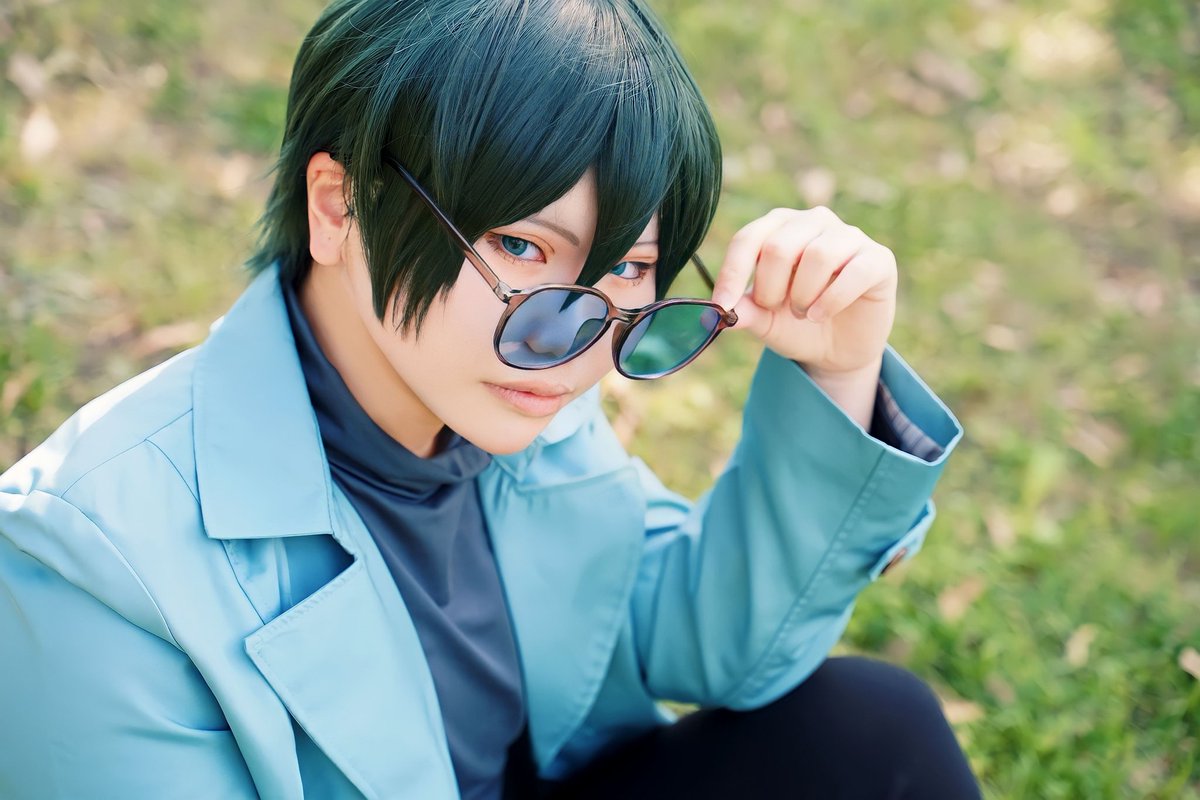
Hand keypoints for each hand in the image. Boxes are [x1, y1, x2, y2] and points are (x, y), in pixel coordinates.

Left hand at [710, 206, 897, 379]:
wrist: (837, 350)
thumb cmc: (796, 325)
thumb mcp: (765, 321)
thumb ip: (744, 311)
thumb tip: (720, 310)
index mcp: (780, 226)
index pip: (749, 238)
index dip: (732, 273)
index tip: (722, 305)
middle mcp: (814, 222)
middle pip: (779, 247)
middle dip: (770, 289)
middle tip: (778, 308)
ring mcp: (849, 236)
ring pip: (817, 256)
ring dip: (802, 296)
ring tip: (803, 312)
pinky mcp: (878, 259)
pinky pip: (854, 272)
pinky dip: (831, 301)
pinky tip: (821, 316)